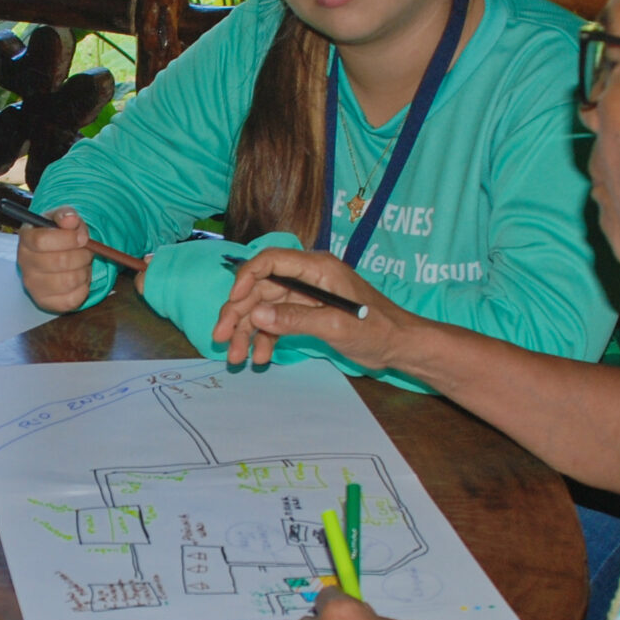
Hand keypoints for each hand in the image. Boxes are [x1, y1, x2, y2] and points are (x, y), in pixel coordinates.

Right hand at [17, 207, 97, 311]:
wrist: (55, 256)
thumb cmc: (59, 235)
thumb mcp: (63, 219)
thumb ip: (67, 215)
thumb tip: (71, 220)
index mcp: (26, 239)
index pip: (41, 241)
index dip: (67, 239)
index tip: (83, 238)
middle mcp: (24, 263)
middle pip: (59, 262)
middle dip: (82, 255)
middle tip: (88, 251)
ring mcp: (33, 285)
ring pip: (69, 281)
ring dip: (84, 271)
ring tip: (83, 264)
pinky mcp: (45, 302)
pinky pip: (73, 299)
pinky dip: (83, 288)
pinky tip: (79, 278)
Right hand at [211, 247, 403, 370]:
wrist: (399, 346)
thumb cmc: (377, 330)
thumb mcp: (335, 326)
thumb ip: (296, 319)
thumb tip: (257, 316)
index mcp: (317, 268)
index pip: (270, 262)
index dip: (245, 279)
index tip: (231, 305)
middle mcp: (307, 277)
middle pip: (260, 288)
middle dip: (238, 314)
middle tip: (220, 339)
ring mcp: (306, 296)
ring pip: (264, 308)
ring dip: (248, 332)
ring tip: (237, 358)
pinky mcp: (307, 313)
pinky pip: (277, 322)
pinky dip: (266, 339)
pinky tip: (261, 358)